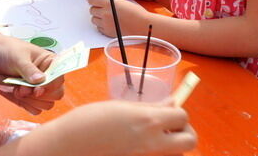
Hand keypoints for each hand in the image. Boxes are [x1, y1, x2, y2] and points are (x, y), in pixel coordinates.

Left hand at [0, 35, 64, 113]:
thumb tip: (41, 80)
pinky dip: (27, 105)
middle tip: (24, 89)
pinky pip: (36, 110)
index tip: (37, 89)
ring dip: (32, 100)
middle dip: (40, 95)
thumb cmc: (7, 51)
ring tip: (18, 90)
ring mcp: (39, 89)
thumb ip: (29, 69)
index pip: (60, 77)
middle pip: (57, 94)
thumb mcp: (18, 57)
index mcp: (50, 62)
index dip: (51, 85)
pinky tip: (17, 94)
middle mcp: (48, 77)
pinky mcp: (30, 99)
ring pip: (47, 104)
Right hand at [23, 100, 196, 155]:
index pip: (183, 116)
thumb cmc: (89, 122)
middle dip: (184, 133)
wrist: (67, 147)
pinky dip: (153, 153)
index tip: (167, 113)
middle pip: (190, 141)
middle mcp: (153, 143)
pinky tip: (135, 148)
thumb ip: (149, 108)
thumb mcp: (120, 108)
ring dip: (170, 146)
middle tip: (168, 129)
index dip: (177, 113)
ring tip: (148, 140)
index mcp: (148, 120)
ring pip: (176, 154)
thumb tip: (171, 105)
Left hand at [88, 0, 150, 36]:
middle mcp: (105, 14)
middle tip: (101, 7)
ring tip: (106, 15)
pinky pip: (99, 27)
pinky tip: (109, 22)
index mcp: (109, 4)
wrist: (142, 25)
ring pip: (94, 19)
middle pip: (91, 10)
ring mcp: (106, 24)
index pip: (92, 0)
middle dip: (95, 8)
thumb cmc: (136, 12)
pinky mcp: (107, 32)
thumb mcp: (125, 0)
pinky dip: (101, 25)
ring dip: (97, 17)